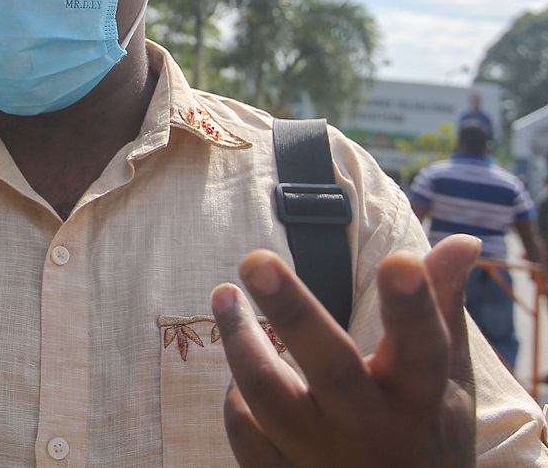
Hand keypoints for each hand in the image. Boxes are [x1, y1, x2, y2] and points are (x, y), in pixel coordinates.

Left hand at [210, 233, 479, 466]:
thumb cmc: (423, 433)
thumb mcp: (444, 382)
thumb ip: (440, 309)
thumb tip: (461, 240)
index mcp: (420, 401)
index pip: (424, 349)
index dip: (413, 306)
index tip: (398, 260)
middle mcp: (373, 433)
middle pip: (330, 366)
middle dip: (292, 310)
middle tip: (254, 259)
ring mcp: (323, 459)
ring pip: (267, 393)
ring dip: (239, 337)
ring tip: (224, 293)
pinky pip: (244, 429)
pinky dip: (235, 394)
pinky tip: (239, 364)